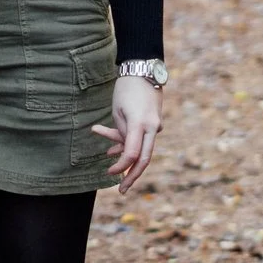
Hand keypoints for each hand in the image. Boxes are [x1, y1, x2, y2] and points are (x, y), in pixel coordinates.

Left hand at [92, 74, 161, 192]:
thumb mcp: (118, 111)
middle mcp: (152, 128)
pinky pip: (141, 139)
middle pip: (144, 160)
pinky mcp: (154, 124)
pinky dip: (127, 143)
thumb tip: (121, 151)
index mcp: (141, 125)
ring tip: (107, 155)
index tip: (109, 173)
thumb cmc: (127, 89)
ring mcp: (155, 126)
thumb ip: (121, 133)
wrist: (144, 71)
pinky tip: (111, 146)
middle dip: (132, 176)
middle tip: (121, 190)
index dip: (120, 167)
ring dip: (124, 155)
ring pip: (142, 149)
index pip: (132, 154)